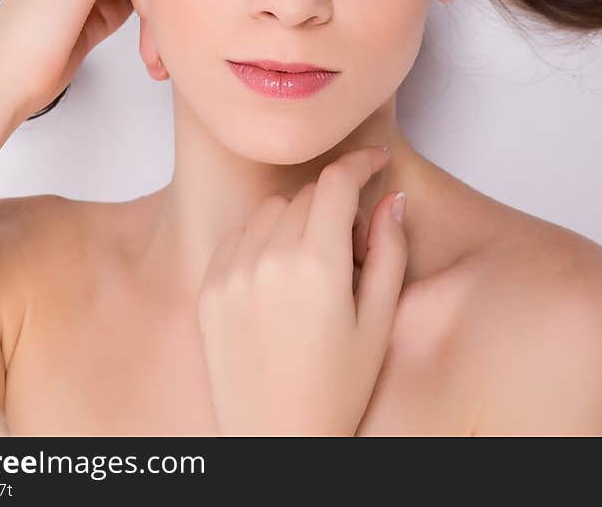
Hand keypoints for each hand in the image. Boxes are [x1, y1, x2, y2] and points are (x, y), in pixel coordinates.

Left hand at [196, 146, 407, 436]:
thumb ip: (389, 251)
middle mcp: (269, 258)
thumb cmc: (336, 391)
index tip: (373, 160)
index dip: (359, 161)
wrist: (278, 442)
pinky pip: (238, 235)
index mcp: (316, 264)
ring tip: (311, 266)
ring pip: (270, 209)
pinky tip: (278, 276)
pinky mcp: (209, 287)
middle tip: (350, 246)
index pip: (336, 181)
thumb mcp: (378, 323)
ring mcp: (232, 271)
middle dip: (333, 205)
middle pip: (306, 195)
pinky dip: (260, 240)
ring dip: (295, 219)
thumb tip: (392, 197)